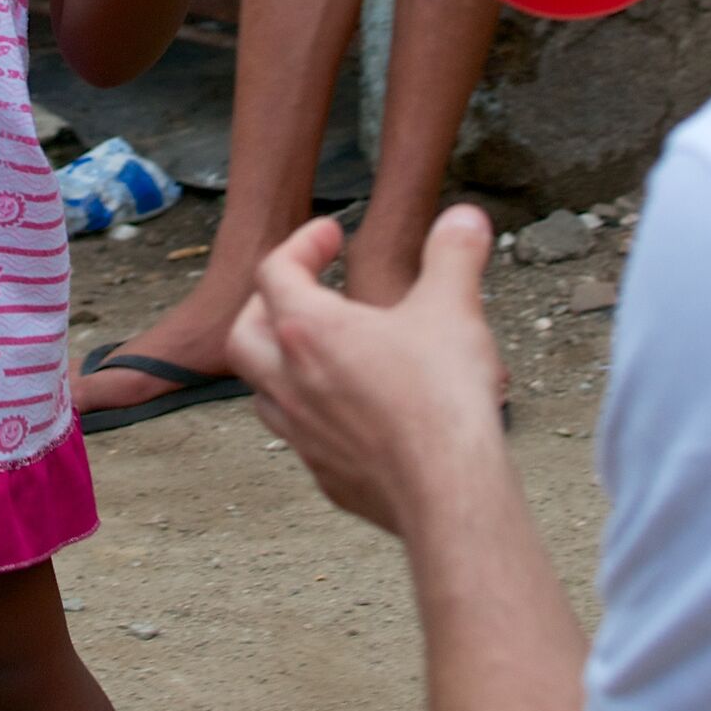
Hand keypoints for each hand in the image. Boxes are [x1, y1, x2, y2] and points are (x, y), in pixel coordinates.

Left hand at [229, 205, 505, 534]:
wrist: (448, 492)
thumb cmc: (442, 398)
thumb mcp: (455, 307)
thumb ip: (454, 254)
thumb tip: (465, 218)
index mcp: (310, 331)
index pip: (275, 271)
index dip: (301, 243)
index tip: (332, 235)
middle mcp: (290, 381)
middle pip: (245, 333)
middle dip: (267, 303)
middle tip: (307, 291)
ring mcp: (302, 434)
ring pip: (262, 390)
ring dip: (279, 362)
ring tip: (320, 351)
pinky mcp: (325, 474)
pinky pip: (298, 437)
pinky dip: (310, 413)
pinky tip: (350, 410)